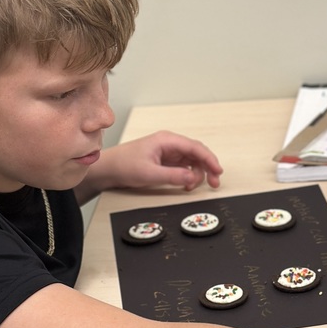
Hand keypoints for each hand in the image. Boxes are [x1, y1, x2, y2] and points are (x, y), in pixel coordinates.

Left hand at [79, 130, 222, 200]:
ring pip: (192, 161)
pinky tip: (186, 184)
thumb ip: (173, 176)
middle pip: (197, 153)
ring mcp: (168, 152)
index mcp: (167, 140)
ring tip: (194, 186)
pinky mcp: (165, 160)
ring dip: (198, 173)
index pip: (195, 147)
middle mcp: (170, 144)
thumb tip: (193, 178)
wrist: (108, 169)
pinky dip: (188, 176)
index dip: (209, 159)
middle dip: (207, 167)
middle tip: (215, 182)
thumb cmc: (124, 165)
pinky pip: (183, 166)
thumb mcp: (150, 174)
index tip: (218, 171)